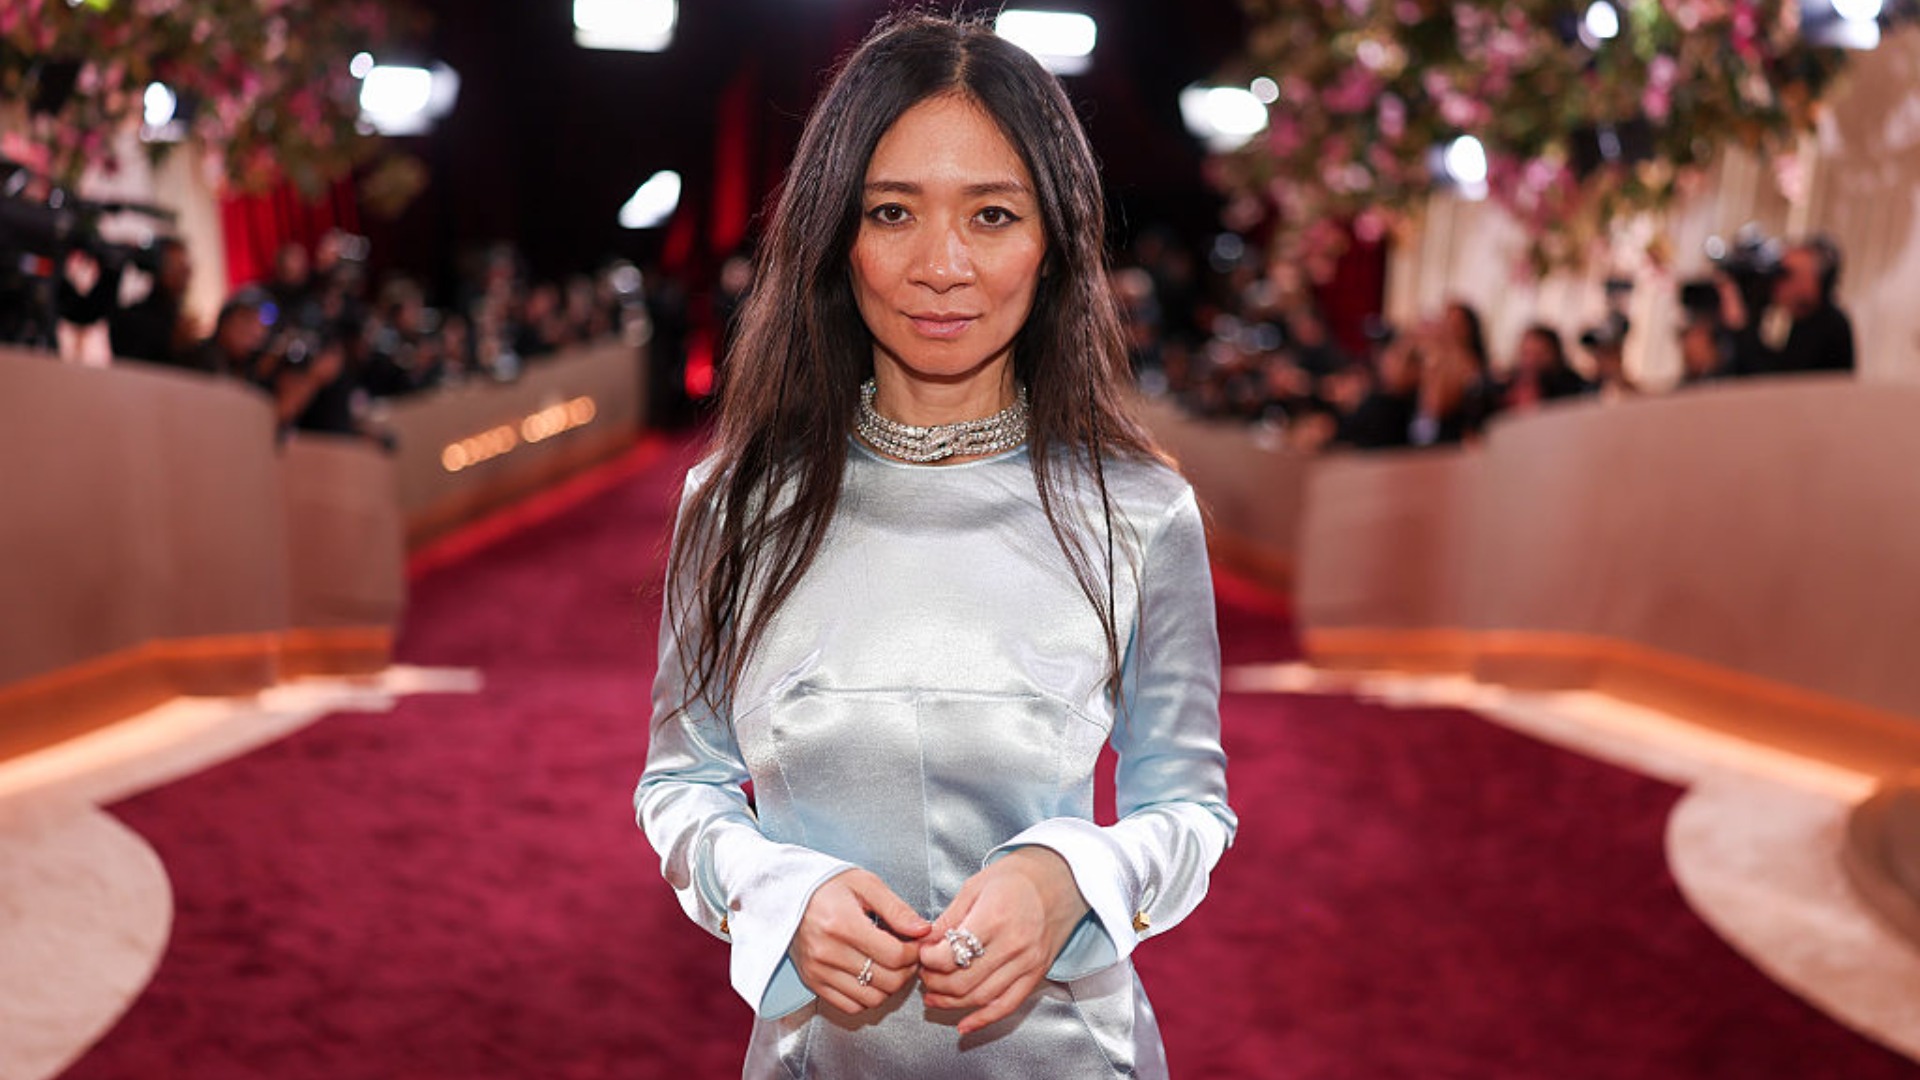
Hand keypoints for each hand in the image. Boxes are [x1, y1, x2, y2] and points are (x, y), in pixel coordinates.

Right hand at [789, 869, 930, 1014]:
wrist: (786, 894)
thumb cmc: (827, 885)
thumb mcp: (865, 884)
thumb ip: (897, 909)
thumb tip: (923, 930)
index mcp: (843, 924)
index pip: (895, 955)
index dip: (915, 952)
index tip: (917, 943)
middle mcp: (828, 952)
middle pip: (887, 980)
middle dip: (907, 970)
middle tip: (907, 954)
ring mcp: (819, 971)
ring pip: (872, 999)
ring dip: (889, 986)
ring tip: (889, 964)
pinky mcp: (813, 982)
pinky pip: (850, 1006)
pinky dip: (867, 996)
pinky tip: (870, 976)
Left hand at [919, 847, 1089, 1034]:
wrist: (1062, 878)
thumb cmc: (1019, 876)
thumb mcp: (976, 885)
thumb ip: (950, 918)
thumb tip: (926, 942)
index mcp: (995, 918)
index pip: (951, 955)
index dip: (928, 960)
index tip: (922, 954)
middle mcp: (1013, 944)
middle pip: (964, 981)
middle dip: (936, 984)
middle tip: (924, 976)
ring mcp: (1028, 962)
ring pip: (982, 997)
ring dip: (952, 1002)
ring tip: (934, 997)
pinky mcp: (1037, 973)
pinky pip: (1008, 1005)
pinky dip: (984, 1019)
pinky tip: (965, 1024)